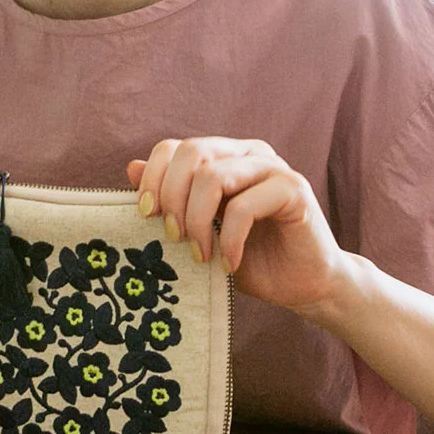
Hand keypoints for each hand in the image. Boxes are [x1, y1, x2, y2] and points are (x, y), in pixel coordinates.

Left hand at [127, 137, 356, 315]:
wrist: (303, 286)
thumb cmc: (250, 259)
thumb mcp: (199, 231)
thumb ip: (171, 200)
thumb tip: (130, 167)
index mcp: (223, 156)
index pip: (175, 147)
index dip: (153, 178)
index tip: (146, 215)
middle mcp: (247, 153)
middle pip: (192, 152)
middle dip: (172, 197)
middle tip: (173, 238)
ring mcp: (273, 167)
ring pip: (214, 176)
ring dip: (197, 220)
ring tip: (200, 254)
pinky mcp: (294, 189)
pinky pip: (244, 206)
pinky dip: (228, 239)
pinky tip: (228, 263)